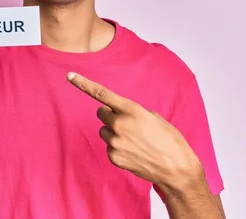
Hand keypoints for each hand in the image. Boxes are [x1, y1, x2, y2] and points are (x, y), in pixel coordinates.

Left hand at [66, 72, 202, 190]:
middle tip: (127, 123)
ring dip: (115, 132)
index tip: (69, 75)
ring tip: (134, 140)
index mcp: (131, 110)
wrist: (176, 168)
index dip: (83, 84)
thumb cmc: (169, 140)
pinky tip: (133, 152)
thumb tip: (121, 114)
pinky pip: (109, 146)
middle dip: (110, 115)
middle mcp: (120, 124)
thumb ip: (133, 112)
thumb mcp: (154, 117)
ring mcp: (115, 142)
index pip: (102, 94)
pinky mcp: (113, 157)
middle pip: (101, 113)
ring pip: (104, 130)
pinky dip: (118, 148)